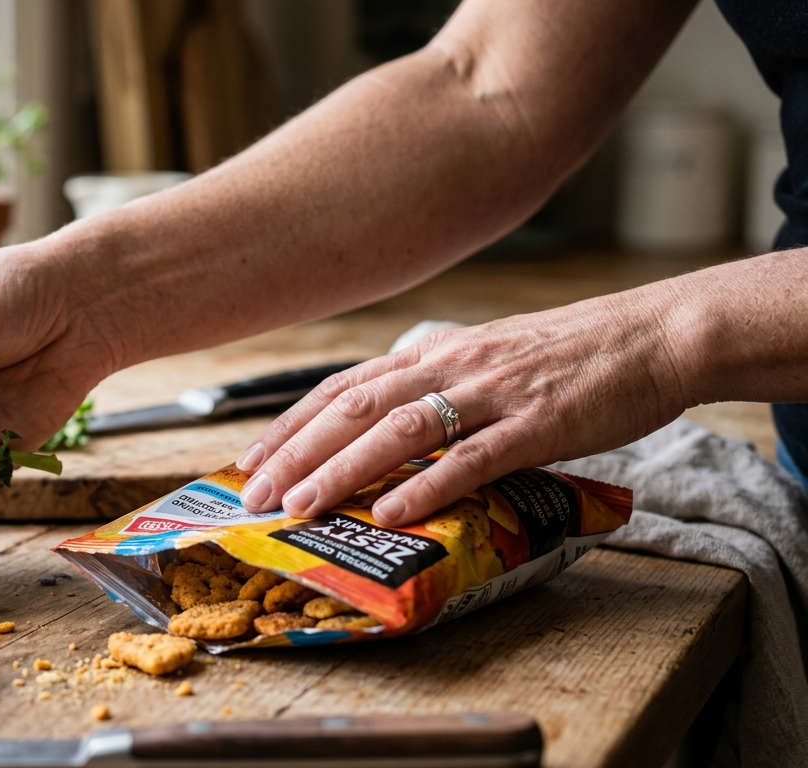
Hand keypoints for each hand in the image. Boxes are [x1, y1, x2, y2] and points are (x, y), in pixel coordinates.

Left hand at [235, 290, 693, 525]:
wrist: (655, 335)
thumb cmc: (567, 354)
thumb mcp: (484, 356)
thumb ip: (431, 381)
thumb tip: (378, 415)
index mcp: (434, 351)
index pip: (342, 387)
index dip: (290, 425)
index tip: (249, 461)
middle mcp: (452, 365)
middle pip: (355, 408)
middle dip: (297, 453)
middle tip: (255, 496)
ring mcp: (494, 393)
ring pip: (401, 430)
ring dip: (343, 470)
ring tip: (302, 505)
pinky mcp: (538, 423)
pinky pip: (474, 457)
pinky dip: (427, 484)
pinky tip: (391, 511)